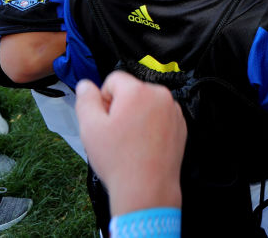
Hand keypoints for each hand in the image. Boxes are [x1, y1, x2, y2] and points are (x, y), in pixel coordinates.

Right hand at [76, 72, 185, 214]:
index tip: (104, 120)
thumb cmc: (118, 159)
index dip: (103, 99)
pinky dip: (151, 126)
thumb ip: (86, 100)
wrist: (147, 188)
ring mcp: (173, 110)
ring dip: (137, 116)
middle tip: (116, 134)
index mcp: (138, 91)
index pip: (114, 79)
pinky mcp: (181, 125)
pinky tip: (144, 146)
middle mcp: (160, 95)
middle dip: (121, 107)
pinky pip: (160, 116)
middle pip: (132, 91)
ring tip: (130, 142)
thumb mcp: (90, 128)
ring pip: (146, 104)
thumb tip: (86, 84)